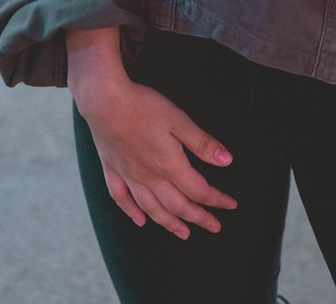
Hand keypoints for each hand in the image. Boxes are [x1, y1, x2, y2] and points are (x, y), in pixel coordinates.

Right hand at [77, 74, 238, 239]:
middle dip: (199, 218)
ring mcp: (129, 176)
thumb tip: (226, 161)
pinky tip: (139, 221)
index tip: (231, 205)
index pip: (198, 191)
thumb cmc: (143, 106)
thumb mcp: (179, 120)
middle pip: (178, 205)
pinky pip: (122, 199)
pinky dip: (132, 213)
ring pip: (152, 209)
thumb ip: (202, 143)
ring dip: (170, 223)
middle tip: (214, 226)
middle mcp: (149, 177)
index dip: (217, 200)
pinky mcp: (113, 170)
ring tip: (183, 233)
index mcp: (169, 165)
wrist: (104, 101)